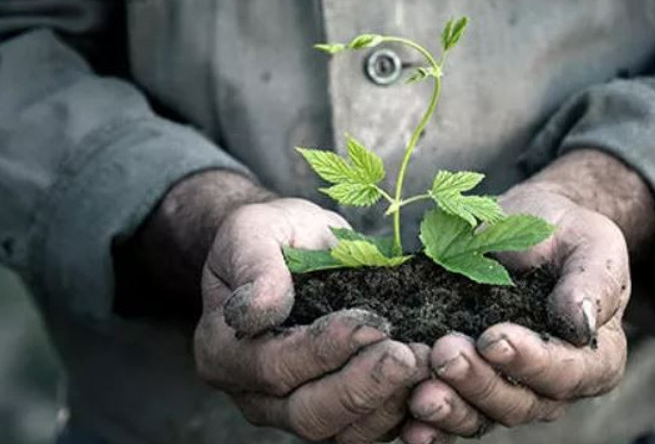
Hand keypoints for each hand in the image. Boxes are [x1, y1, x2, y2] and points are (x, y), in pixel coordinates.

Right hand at [194, 198, 429, 442]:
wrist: (291, 247)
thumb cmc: (269, 236)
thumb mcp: (252, 231)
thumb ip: (254, 266)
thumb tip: (258, 309)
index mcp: (222, 352)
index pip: (272, 366)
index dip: (322, 350)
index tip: (369, 324)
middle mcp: (254, 394)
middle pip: (308, 413)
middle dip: (363, 386)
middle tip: (408, 355)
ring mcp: (294, 409)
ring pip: (343, 432)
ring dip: (390, 403)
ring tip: (427, 364)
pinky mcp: (337, 412)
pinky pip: (369, 429)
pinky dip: (403, 412)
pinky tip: (432, 383)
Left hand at [404, 150, 654, 442]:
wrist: (528, 225)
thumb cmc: (566, 233)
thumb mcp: (591, 244)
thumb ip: (592, 283)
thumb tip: (581, 322)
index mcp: (594, 358)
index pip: (565, 372)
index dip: (530, 361)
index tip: (493, 338)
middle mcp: (553, 387)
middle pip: (518, 402)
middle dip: (479, 382)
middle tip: (445, 353)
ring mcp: (508, 390)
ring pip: (481, 416)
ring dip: (450, 407)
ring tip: (420, 392)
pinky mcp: (470, 385)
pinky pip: (452, 412)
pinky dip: (429, 423)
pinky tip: (406, 424)